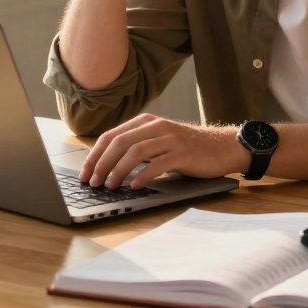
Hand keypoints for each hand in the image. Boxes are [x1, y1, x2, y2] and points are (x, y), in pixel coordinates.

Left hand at [79, 113, 248, 190]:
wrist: (222, 147)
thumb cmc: (187, 149)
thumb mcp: (158, 141)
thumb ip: (137, 146)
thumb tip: (105, 165)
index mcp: (146, 122)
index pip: (111, 135)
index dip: (95, 155)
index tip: (85, 173)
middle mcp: (156, 126)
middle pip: (120, 142)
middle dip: (102, 164)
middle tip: (93, 182)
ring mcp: (170, 138)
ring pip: (135, 151)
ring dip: (118, 170)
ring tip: (110, 185)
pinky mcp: (182, 153)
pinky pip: (157, 163)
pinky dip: (142, 175)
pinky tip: (134, 186)